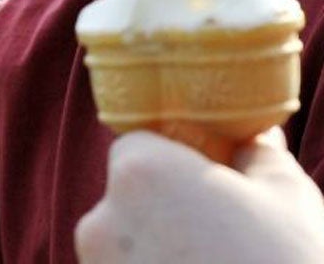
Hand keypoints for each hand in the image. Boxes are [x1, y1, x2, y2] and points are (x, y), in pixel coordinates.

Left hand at [75, 128, 323, 262]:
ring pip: (124, 249)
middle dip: (165, 213)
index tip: (211, 185)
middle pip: (126, 199)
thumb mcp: (288, 198)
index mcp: (139, 171)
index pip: (138, 145)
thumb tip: (253, 136)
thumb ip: (257, 154)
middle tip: (222, 242)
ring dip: (158, 257)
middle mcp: (100, 220)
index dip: (175, 161)